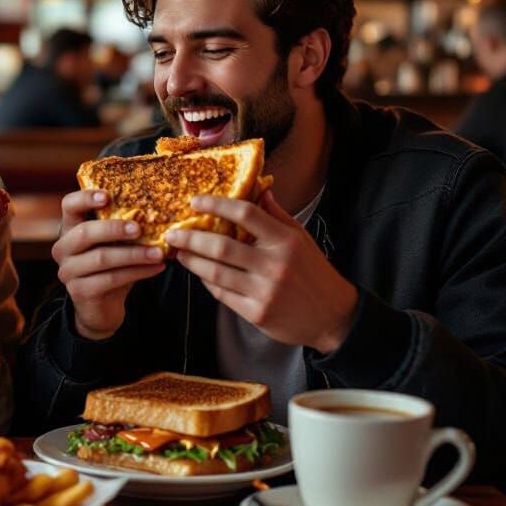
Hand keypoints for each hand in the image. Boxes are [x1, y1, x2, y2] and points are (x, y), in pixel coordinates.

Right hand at [52, 189, 165, 340]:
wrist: (102, 306)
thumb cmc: (111, 266)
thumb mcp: (113, 243)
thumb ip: (123, 226)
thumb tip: (158, 209)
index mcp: (70, 228)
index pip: (69, 205)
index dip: (85, 198)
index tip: (107, 196)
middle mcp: (63, 248)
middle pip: (85, 232)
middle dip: (114, 228)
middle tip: (139, 228)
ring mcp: (68, 271)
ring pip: (101, 258)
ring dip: (134, 254)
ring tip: (158, 253)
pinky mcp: (79, 291)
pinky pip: (110, 279)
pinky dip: (137, 272)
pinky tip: (157, 268)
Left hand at [164, 190, 356, 353]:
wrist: (333, 317)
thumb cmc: (313, 272)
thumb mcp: (300, 238)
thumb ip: (276, 215)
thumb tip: (258, 189)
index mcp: (285, 241)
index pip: (245, 214)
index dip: (216, 205)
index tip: (195, 202)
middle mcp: (274, 265)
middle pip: (221, 246)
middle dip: (191, 237)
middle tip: (173, 232)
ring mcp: (264, 291)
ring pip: (215, 272)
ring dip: (192, 260)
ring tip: (179, 252)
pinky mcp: (257, 313)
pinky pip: (222, 294)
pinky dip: (206, 282)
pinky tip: (199, 273)